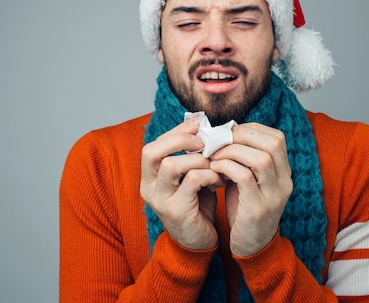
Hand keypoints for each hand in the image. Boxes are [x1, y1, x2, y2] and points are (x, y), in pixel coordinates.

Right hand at [140, 118, 225, 249]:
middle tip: (204, 140)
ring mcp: (160, 200)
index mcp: (149, 177)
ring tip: (214, 163)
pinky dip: (208, 174)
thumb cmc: (197, 205)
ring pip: (171, 165)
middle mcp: (149, 188)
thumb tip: (203, 127)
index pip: (153, 145)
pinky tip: (219, 179)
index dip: (175, 131)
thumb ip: (190, 157)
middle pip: (152, 151)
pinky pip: (191, 181)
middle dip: (180, 139)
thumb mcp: (189, 177)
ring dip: (198, 159)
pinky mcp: (176, 211)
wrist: (199, 243)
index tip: (198, 124)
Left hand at [209, 123, 292, 255]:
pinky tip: (214, 168)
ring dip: (232, 151)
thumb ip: (244, 159)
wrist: (250, 247)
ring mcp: (274, 196)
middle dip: (242, 136)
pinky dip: (227, 167)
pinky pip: (244, 177)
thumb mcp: (249, 180)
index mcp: (284, 172)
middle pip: (272, 144)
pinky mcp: (258, 209)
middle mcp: (285, 182)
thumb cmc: (244, 209)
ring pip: (260, 159)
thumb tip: (225, 132)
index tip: (230, 132)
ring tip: (214, 154)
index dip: (252, 129)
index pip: (277, 137)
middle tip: (219, 140)